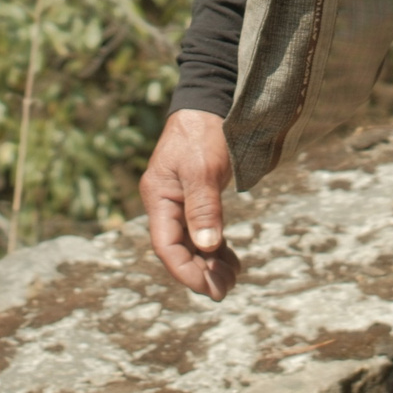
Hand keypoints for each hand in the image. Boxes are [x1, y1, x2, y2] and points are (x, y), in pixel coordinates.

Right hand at [140, 109, 240, 300]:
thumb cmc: (204, 133)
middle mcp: (166, 202)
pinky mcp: (195, 197)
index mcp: (159, 197)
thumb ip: (203, 208)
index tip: (209, 288)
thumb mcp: (203, 170)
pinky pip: (202, 230)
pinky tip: (232, 260)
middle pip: (178, 248)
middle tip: (226, 289)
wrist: (210, 103)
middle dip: (200, 272)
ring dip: (210, 263)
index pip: (167, 246)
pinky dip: (216, 247)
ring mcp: (180, 200)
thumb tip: (207, 247)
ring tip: (233, 278)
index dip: (186, 271)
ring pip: (191, 242)